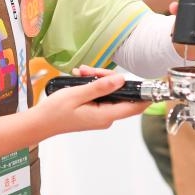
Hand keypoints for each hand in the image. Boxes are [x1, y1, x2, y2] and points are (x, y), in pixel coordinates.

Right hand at [33, 68, 147, 132]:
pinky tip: (80, 77)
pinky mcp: (95, 111)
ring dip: (97, 79)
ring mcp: (101, 114)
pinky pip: (101, 95)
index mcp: (105, 116)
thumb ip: (100, 87)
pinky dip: (92, 85)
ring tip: (81, 73)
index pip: (135, 107)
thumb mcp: (77, 94)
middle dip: (108, 78)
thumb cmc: (55, 111)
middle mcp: (106, 117)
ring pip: (110, 92)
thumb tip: (122, 80)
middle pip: (121, 94)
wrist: (39, 123)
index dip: (147, 95)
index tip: (154, 82)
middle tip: (90, 71)